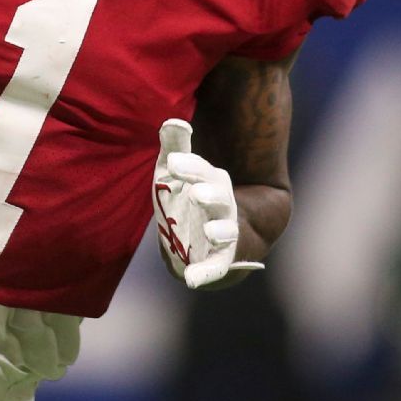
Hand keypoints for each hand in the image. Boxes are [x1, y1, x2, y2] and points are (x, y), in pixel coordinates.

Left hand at [153, 118, 263, 288]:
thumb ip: (177, 148)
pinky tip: (192, 280)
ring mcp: (224, 231)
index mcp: (212, 181)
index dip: (190, 168)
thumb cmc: (196, 196)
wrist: (227, 232)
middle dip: (209, 194)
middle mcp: (223, 205)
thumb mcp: (181, 171)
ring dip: (219, 231)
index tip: (174, 163)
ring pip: (225, 230)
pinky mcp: (221, 258)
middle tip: (198, 194)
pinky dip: (206, 274)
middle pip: (218, 197)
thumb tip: (172, 120)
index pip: (202, 172)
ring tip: (211, 232)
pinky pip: (217, 267)